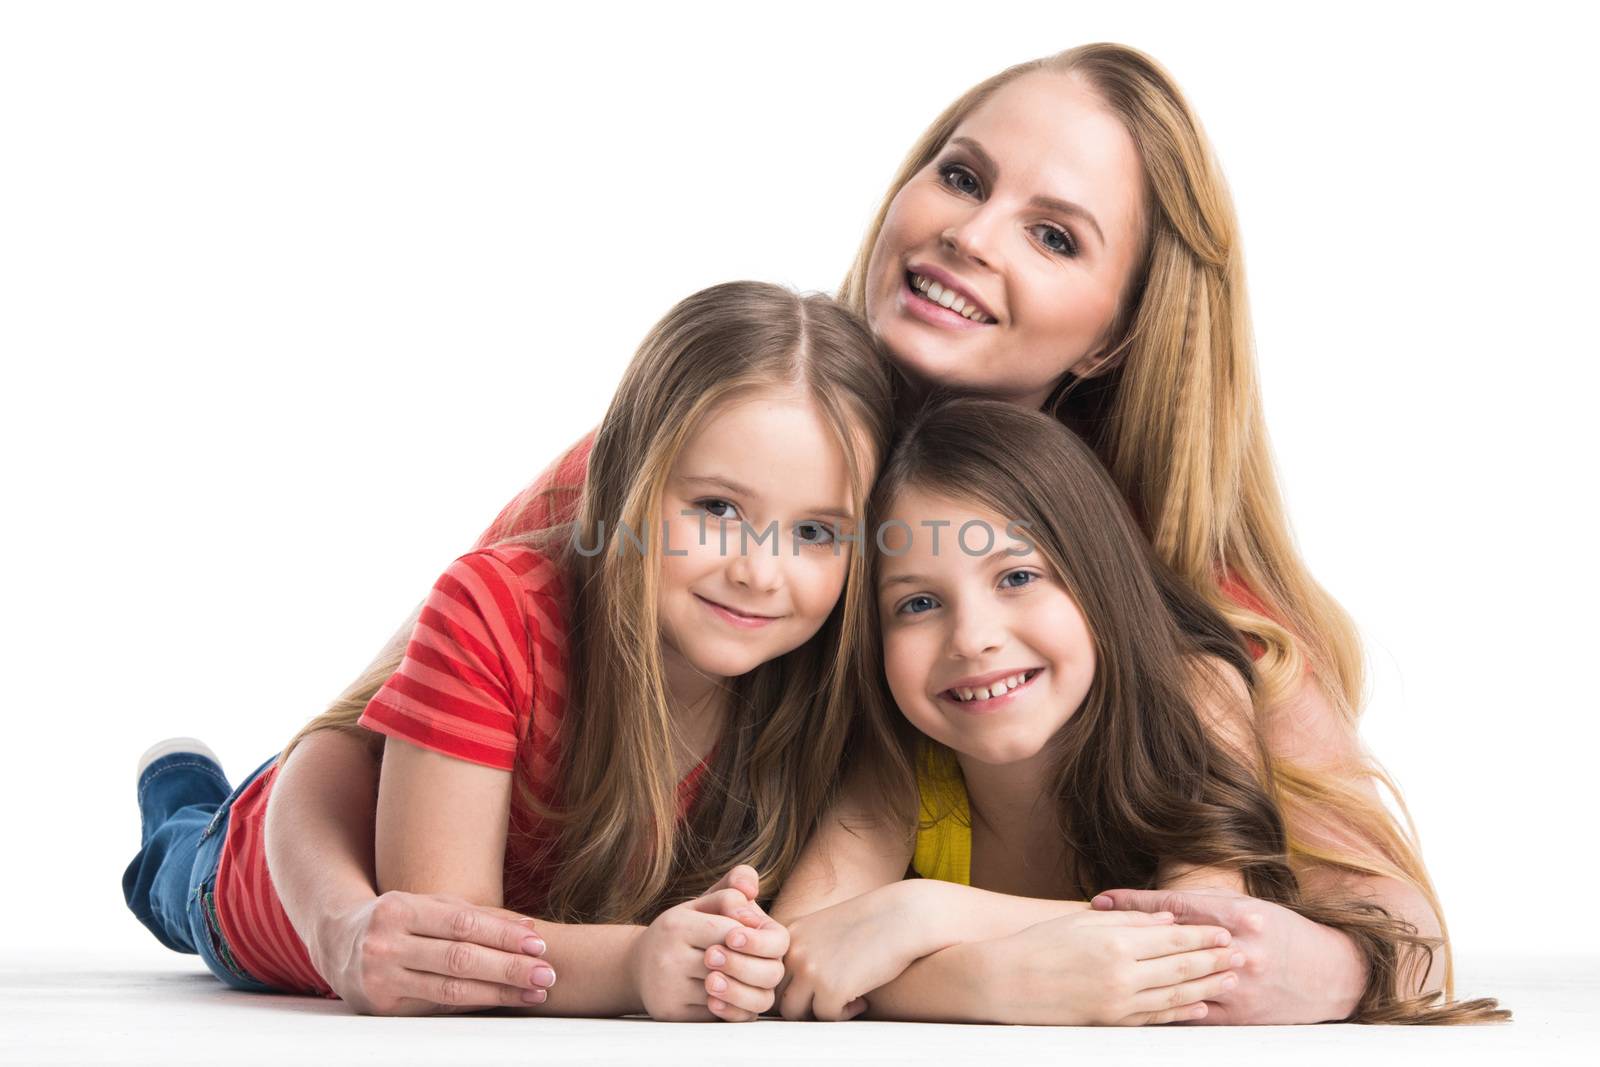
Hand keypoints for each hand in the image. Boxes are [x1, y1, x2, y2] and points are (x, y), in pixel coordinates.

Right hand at [314, 891, 553, 1015]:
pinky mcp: (381, 1008)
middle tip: (547, 974)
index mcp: (398, 910)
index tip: (539, 945)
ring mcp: (380, 979)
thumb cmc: (396, 918)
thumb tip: (530, 929)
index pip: (462, 924)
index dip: (503, 936)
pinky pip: (437, 1006)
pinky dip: (474, 1003)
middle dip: (508, 968)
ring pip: (450, 989)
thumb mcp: (428, 904)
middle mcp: (385, 945)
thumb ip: (476, 915)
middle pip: (459, 959)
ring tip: (534, 993)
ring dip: (498, 993)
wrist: (336, 941)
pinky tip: (501, 1001)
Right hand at [631, 865, 780, 1021]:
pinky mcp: (672, 1014)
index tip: (751, 940)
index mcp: (677, 925)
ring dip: (746, 988)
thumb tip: (751, 888)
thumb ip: (729, 890)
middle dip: (753, 965)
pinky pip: (715, 1016)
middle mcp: (668, 957)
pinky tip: (734, 997)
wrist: (638, 967)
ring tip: (750, 980)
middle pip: (732, 966)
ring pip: (726, 994)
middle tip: (757, 963)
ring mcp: (668, 989)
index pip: (731, 932)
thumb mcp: (700, 904)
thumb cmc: (679, 932)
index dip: (752, 937)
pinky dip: (732, 1008)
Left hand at [776, 884, 923, 1020]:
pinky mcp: (831, 989)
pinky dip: (844, 1014)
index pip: (774, 974)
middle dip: (803, 1002)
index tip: (820, 983)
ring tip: (844, 999)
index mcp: (790, 935)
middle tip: (829, 997)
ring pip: (795, 1012)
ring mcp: (810, 971)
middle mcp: (794, 952)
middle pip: (779, 996)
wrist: (903, 917)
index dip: (795, 985)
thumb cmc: (870, 922)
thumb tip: (794, 988)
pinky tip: (861, 999)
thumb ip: (804, 951)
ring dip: (818, 1011)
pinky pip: (826, 1017)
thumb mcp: (824, 927)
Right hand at [979, 909, 1238, 1025]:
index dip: (1202, 934)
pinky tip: (1199, 1007)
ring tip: (1230, 979)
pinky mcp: (1111, 1021)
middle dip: (1214, 959)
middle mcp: (1122, 973)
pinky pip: (1155, 1017)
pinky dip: (1181, 1012)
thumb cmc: (1039, 944)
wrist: (1006, 982)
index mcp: (1115, 942)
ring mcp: (1118, 1001)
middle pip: (1181, 966)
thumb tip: (1166, 920)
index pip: (1172, 937)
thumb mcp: (1082, 922)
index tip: (1226, 931)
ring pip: (1175, 994)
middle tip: (1242, 955)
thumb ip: (1129, 921)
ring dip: (1206, 986)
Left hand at [1091, 887, 1365, 1022]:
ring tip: (1104, 970)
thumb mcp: (1243, 907)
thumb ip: (1199, 907)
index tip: (1100, 900)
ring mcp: (1235, 987)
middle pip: (1168, 945)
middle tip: (1090, 936)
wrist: (1329, 973)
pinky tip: (1132, 1003)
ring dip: (1139, 977)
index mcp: (1235, 917)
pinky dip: (1161, 1007)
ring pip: (1175, 982)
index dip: (1133, 903)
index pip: (1172, 907)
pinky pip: (1190, 1013)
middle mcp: (1234, 950)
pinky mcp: (1236, 1016)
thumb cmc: (1281, 932)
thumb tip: (1151, 905)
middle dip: (1126, 940)